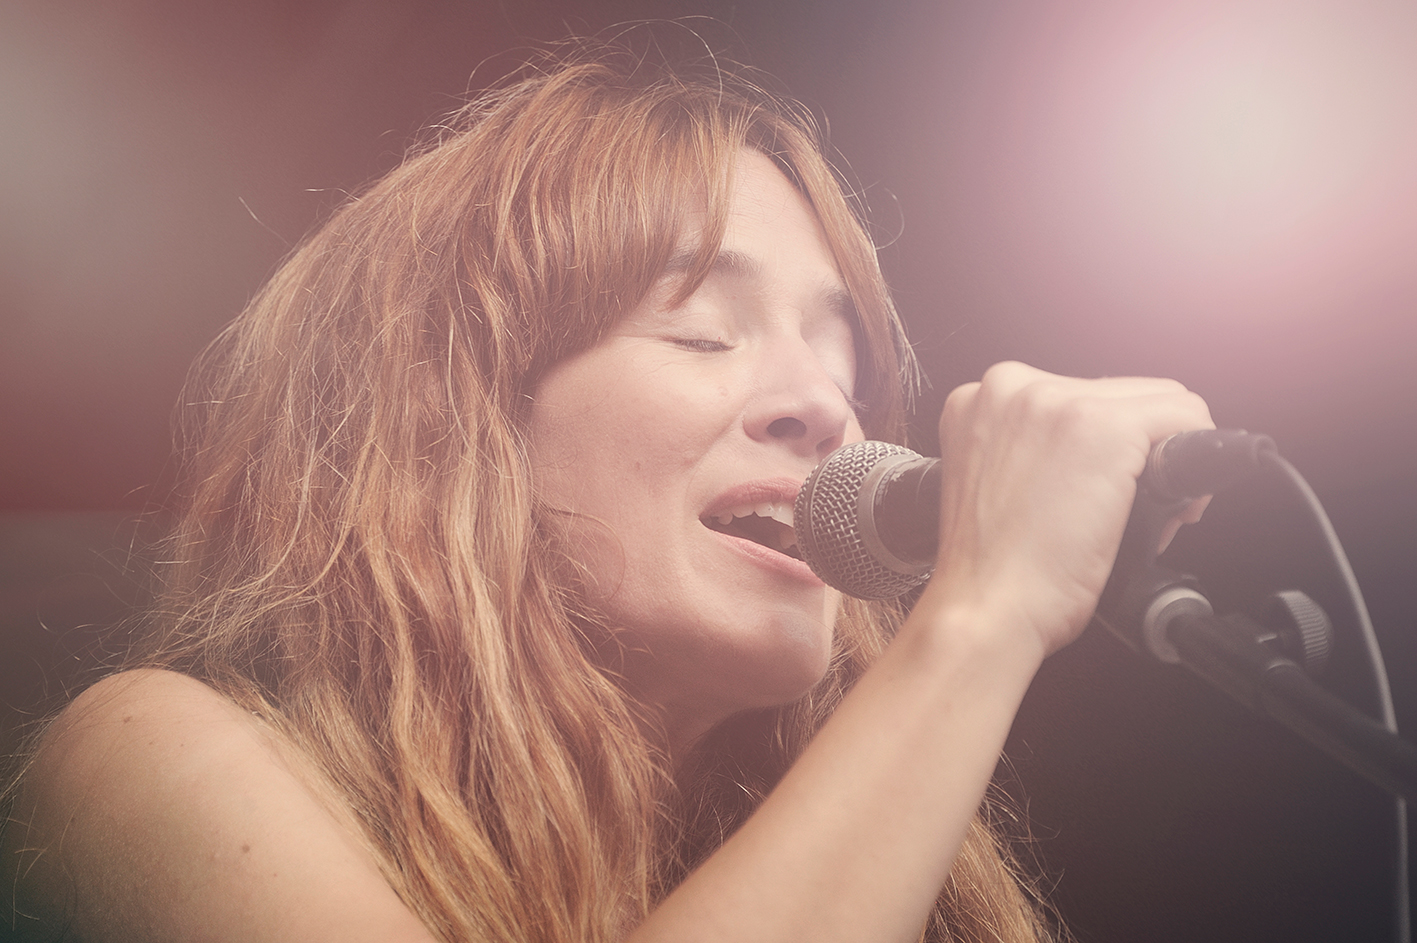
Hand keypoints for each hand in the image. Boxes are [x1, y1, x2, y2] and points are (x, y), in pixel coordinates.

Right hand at [920, 361, 1213, 657]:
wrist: (986, 608)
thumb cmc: (990, 569)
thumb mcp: (995, 484)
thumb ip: (1031, 450)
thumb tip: (1098, 453)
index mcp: (980, 399)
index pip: (1075, 394)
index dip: (1105, 445)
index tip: (1104, 486)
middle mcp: (1012, 387)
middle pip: (1120, 393)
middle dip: (1139, 448)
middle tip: (1132, 510)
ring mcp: (1058, 401)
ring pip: (1161, 400)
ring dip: (1166, 454)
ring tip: (1148, 514)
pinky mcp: (1105, 427)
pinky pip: (1187, 417)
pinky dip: (1196, 458)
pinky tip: (1176, 508)